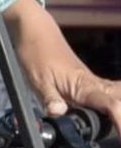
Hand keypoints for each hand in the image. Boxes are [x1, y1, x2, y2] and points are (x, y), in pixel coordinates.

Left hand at [5, 0, 120, 126]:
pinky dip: (119, 102)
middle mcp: (95, 85)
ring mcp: (95, 83)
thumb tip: (58, 113)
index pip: (111, 106)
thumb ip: (49, 98)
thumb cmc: (36, 54)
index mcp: (84, 86)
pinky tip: (118, 111)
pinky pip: (114, 93)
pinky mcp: (91, 83)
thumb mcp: (37, 79)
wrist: (37, 34)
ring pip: (120, 96)